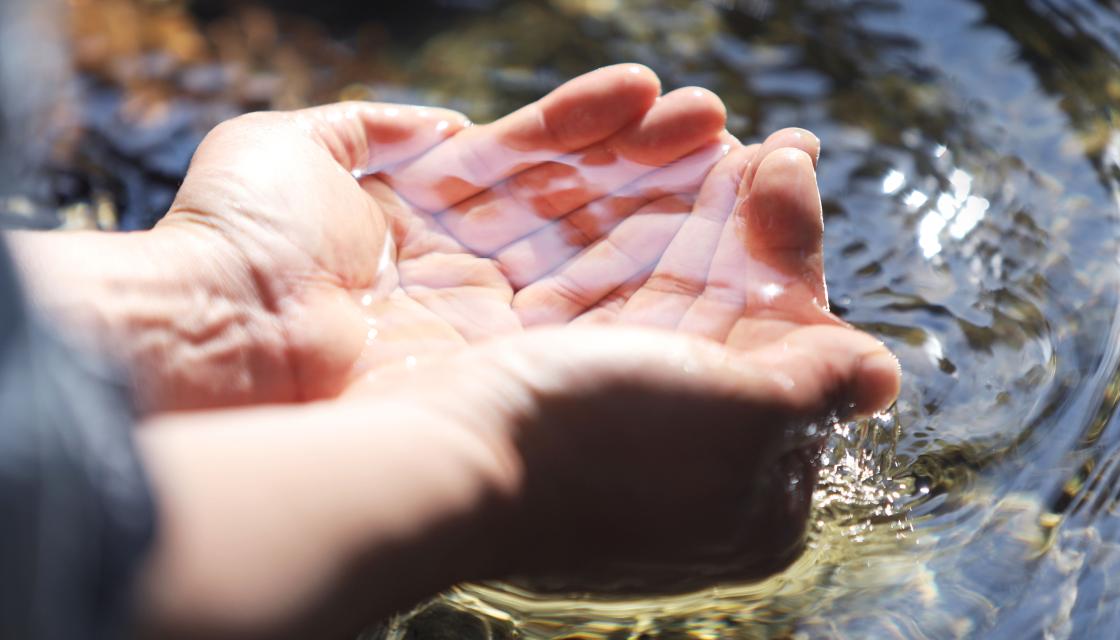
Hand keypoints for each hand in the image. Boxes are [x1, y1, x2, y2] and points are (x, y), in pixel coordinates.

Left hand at [162, 64, 731, 400]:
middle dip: (644, 160)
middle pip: (572, 202)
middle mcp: (467, 269)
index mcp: (423, 215)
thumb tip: (443, 121)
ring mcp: (489, 313)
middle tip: (714, 121)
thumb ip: (375, 127)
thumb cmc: (236, 234)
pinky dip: (634, 246)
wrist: (215, 333)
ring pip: (591, 241)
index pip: (525, 161)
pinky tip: (686, 199)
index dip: (587, 127)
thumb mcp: (294, 148)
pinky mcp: (504, 351)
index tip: (647, 91)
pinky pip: (583, 287)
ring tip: (720, 142)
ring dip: (657, 192)